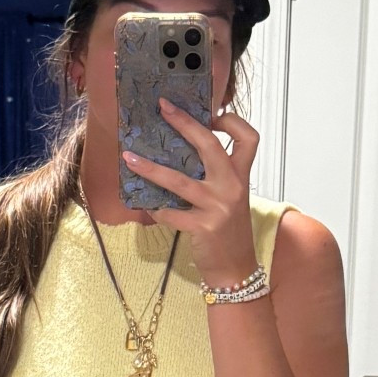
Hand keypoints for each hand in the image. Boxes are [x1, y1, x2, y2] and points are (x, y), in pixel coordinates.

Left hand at [121, 99, 259, 285]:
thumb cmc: (229, 231)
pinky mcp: (203, 227)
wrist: (236, 269)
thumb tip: (182, 153)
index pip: (248, 138)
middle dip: (185, 122)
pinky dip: (155, 209)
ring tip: (128, 157)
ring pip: (179, 180)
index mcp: (241, 176)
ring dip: (150, 168)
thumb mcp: (231, 199)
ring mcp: (218, 207)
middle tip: (163, 107)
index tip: (213, 114)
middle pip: (210, 145)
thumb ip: (217, 176)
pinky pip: (170, 213)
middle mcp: (233, 187)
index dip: (232, 121)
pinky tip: (145, 206)